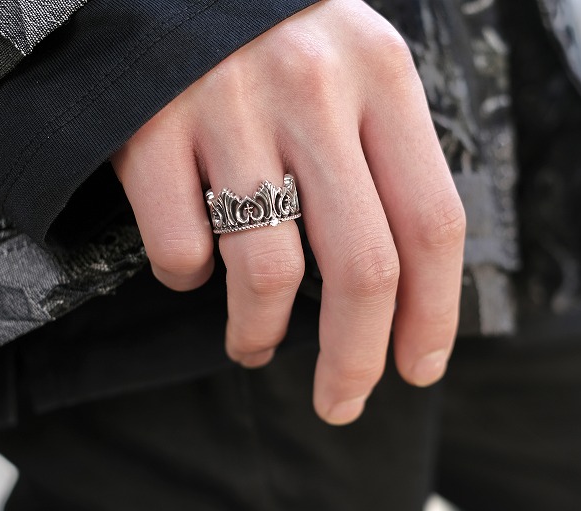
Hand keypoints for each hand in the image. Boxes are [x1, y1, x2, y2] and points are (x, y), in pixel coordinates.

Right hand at [111, 0, 464, 424]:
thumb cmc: (276, 39)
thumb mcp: (355, 70)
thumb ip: (384, 159)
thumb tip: (402, 290)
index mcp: (381, 75)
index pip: (432, 222)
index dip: (432, 315)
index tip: (418, 369)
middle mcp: (311, 89)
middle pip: (361, 266)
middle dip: (355, 358)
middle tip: (341, 400)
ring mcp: (225, 106)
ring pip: (267, 272)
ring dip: (261, 331)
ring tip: (255, 342)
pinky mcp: (148, 128)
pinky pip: (180, 250)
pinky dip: (188, 277)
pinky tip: (194, 263)